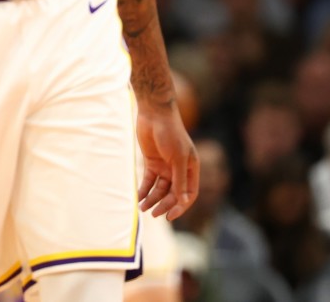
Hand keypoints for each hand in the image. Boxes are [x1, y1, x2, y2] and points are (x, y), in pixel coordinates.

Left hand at [137, 100, 198, 220]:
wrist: (154, 114)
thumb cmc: (170, 133)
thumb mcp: (178, 157)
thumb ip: (179, 179)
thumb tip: (183, 201)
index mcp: (191, 169)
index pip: (189, 194)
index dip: (180, 206)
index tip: (169, 216)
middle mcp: (179, 170)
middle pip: (173, 193)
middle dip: (164, 204)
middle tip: (153, 214)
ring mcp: (165, 166)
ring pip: (159, 189)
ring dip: (152, 199)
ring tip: (142, 208)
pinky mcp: (152, 162)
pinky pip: (148, 180)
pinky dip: (144, 189)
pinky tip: (138, 197)